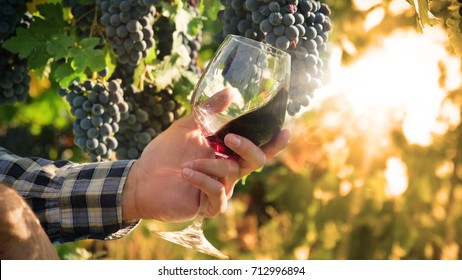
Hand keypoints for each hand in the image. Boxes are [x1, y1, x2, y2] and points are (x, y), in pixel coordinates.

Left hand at [122, 90, 289, 222]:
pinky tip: (187, 173)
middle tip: (229, 138)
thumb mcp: (187, 126)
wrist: (141, 178)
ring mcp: (219, 188)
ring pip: (232, 174)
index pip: (256, 147)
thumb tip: (231, 91)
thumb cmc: (165, 152)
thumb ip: (209, 110)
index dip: (273, 142)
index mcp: (226, 152)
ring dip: (211, 165)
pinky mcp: (208, 205)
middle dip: (247, 148)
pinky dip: (204, 181)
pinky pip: (217, 195)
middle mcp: (227, 170)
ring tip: (188, 163)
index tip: (285, 130)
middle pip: (256, 161)